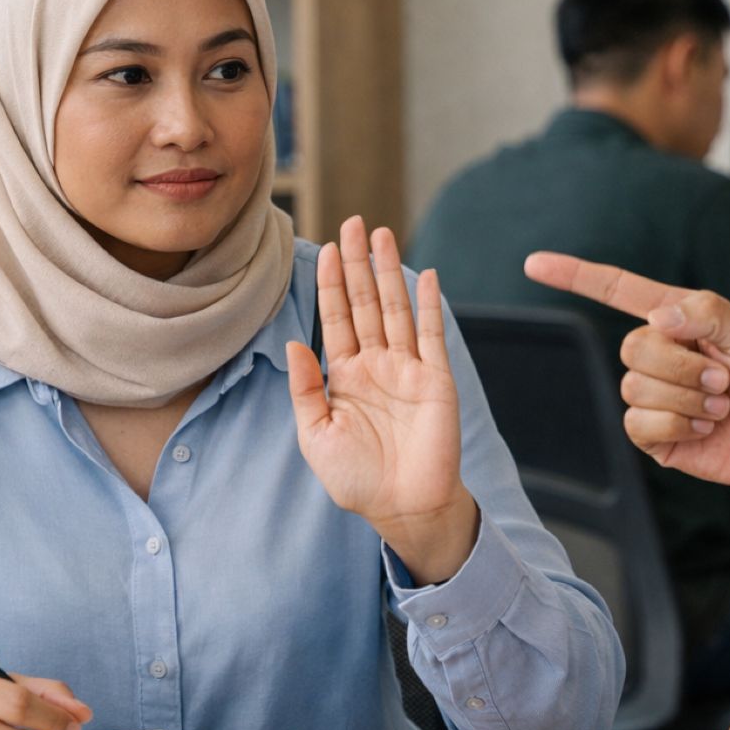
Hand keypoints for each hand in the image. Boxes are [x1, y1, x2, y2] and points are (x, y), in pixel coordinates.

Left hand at [286, 216, 477, 584]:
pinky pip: (432, 335)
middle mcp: (376, 364)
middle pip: (364, 302)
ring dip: (389, 272)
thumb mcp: (315, 435)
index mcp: (345, 376)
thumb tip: (293, 342)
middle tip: (352, 222)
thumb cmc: (356, 478)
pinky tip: (424, 276)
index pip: (335, 318)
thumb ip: (305, 389)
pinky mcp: (436, 379)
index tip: (323, 249)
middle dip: (357, 263)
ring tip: (382, 235)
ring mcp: (408, 369)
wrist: (402, 507)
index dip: (329, 284)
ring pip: (395, 309)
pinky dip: (428, 305)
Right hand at [524, 252, 729, 494]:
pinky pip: (638, 424)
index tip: (533, 264)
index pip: (617, 290)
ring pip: (636, 387)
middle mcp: (659, 353)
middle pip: (632, 348)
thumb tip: (657, 319)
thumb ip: (709, 313)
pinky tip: (704, 429)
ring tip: (721, 406)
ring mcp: (653, 395)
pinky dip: (677, 425)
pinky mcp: (653, 435)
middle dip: (683, 367)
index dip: (575, 275)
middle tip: (724, 381)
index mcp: (677, 319)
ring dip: (687, 399)